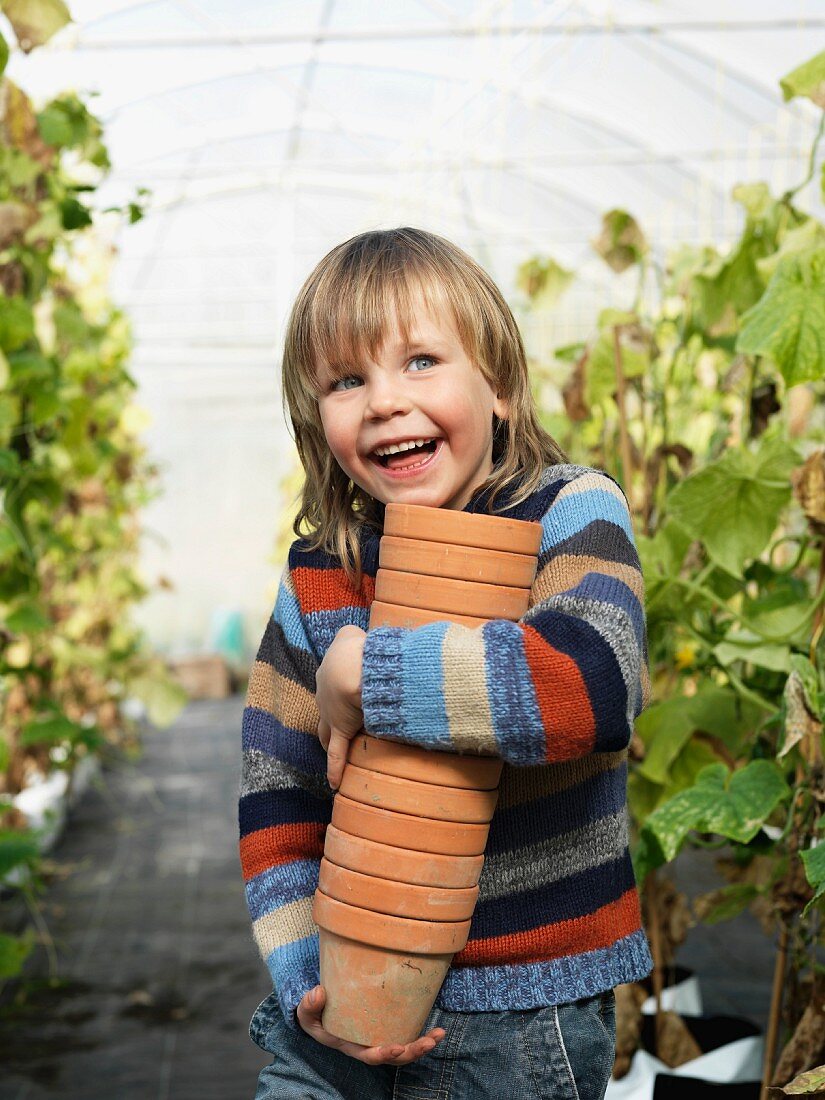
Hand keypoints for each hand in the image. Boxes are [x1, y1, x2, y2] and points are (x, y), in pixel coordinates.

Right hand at [296, 985, 445, 1064]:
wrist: (323, 1012)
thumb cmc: (316, 1015)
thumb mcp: (307, 1014)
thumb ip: (309, 1006)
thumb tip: (319, 992)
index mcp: (352, 1046)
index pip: (370, 1055)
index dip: (383, 1054)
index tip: (395, 1047)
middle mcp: (370, 1045)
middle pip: (395, 1056)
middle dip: (412, 1051)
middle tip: (428, 1042)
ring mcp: (381, 1037)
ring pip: (405, 1049)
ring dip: (423, 1045)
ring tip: (439, 1035)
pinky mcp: (390, 1026)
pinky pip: (408, 1034)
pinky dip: (424, 1034)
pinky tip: (438, 1030)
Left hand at [315, 625, 366, 789]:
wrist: (352, 666)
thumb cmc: (355, 647)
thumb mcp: (351, 634)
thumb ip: (353, 635)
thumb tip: (360, 635)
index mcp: (329, 674)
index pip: (333, 685)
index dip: (341, 690)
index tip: (350, 692)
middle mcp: (326, 697)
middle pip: (326, 711)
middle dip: (331, 717)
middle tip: (339, 723)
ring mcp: (332, 716)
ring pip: (326, 733)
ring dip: (329, 742)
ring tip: (334, 752)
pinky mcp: (341, 730)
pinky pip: (337, 754)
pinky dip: (335, 769)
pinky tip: (334, 783)